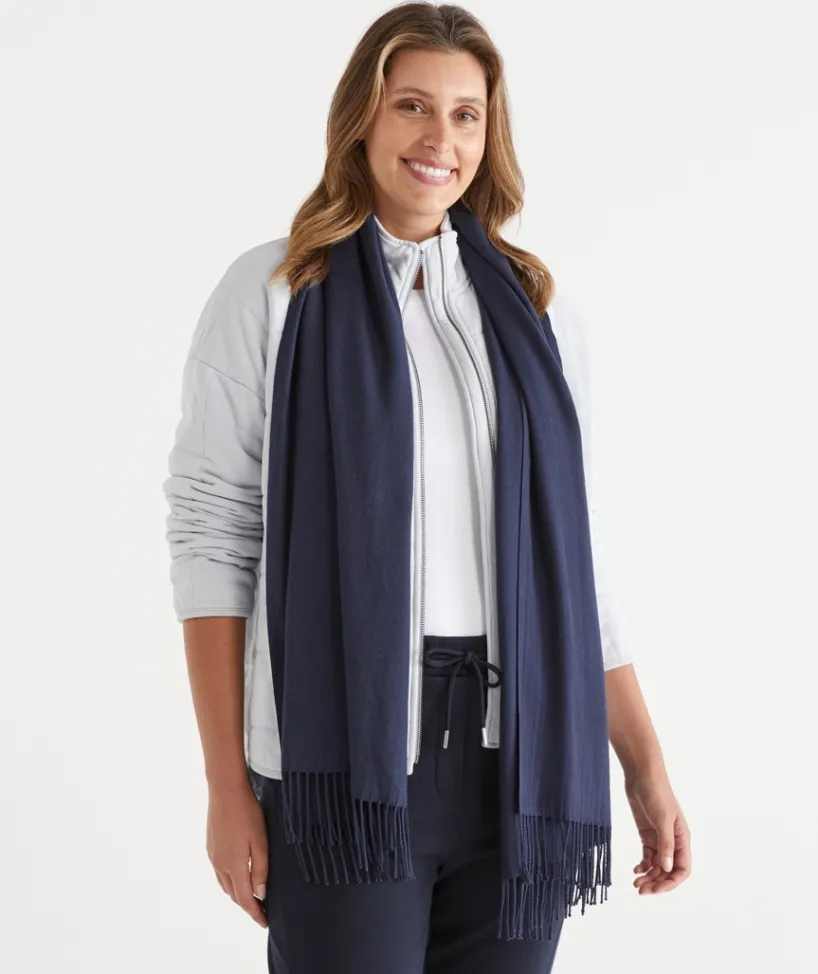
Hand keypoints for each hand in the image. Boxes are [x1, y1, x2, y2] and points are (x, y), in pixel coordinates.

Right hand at [206, 778, 268, 927]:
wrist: (224, 790)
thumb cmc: (247, 812)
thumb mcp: (260, 841)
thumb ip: (261, 869)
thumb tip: (260, 894)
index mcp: (234, 866)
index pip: (245, 899)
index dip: (256, 913)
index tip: (265, 923)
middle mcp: (220, 865)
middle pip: (234, 895)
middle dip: (248, 906)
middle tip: (262, 912)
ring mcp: (213, 856)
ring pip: (225, 885)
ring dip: (238, 894)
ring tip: (253, 898)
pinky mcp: (210, 847)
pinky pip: (220, 873)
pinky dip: (230, 882)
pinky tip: (238, 877)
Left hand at [624, 770, 690, 894]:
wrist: (641, 774)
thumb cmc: (657, 792)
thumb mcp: (662, 819)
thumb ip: (665, 844)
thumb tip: (667, 868)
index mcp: (682, 838)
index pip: (682, 868)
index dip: (671, 882)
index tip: (657, 889)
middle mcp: (672, 840)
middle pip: (668, 870)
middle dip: (657, 882)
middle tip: (641, 890)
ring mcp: (659, 837)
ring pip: (657, 865)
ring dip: (648, 876)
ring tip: (635, 883)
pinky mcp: (647, 833)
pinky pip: (648, 855)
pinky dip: (643, 865)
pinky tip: (635, 869)